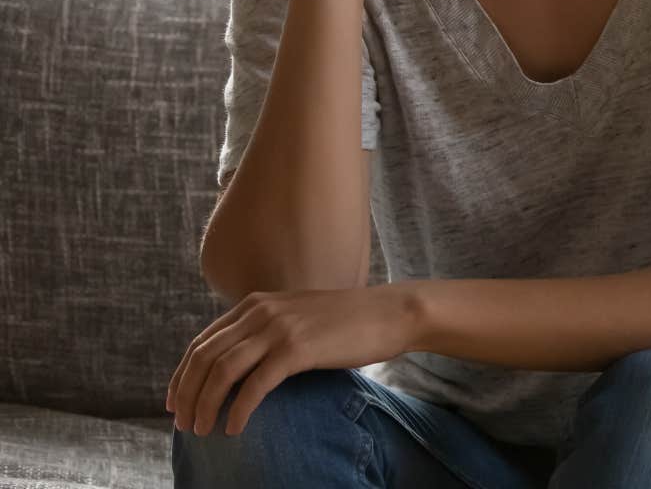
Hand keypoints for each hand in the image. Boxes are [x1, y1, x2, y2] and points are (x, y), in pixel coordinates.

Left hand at [166, 285, 419, 436]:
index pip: (201, 342)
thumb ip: (266, 330)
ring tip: (202, 430)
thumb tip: (238, 363)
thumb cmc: (349, 321)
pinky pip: (254, 386)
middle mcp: (260, 312)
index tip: (175, 402)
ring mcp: (279, 328)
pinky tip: (234, 428)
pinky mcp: (297, 349)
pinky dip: (238, 410)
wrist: (391, 313)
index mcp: (255, 303)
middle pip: (204, 358)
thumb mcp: (297, 316)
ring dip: (205, 406)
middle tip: (183, 424)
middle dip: (187, 395)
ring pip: (222, 372)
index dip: (181, 376)